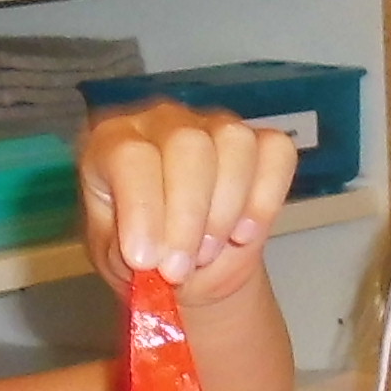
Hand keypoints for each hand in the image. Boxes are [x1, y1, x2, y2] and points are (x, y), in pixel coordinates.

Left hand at [78, 105, 299, 300]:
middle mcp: (162, 122)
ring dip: (226, 209)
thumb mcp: (117, 262)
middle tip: (179, 268)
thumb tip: (157, 256)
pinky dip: (265, 199)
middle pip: (188, 145)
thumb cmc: (144, 254)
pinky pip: (276, 153)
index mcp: (113, 141)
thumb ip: (126, 254)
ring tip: (207, 252)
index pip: (131, 155)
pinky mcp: (258, 142)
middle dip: (188, 216)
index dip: (143, 209)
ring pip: (235, 143)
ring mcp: (213, 125)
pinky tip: (244, 232)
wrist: (188, 267)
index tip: (147, 261)